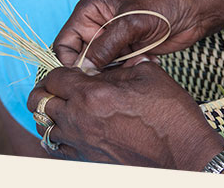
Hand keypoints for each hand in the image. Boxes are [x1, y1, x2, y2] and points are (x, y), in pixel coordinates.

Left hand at [27, 62, 223, 170]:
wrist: (184, 155)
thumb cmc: (170, 114)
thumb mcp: (148, 75)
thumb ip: (120, 67)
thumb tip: (107, 64)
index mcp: (93, 94)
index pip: (54, 77)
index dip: (57, 70)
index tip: (68, 71)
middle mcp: (79, 119)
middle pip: (38, 101)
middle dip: (44, 90)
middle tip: (58, 87)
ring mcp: (81, 142)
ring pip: (44, 126)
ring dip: (48, 113)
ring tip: (62, 107)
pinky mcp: (88, 159)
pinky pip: (57, 147)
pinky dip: (57, 135)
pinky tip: (71, 128)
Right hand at [53, 0, 205, 67]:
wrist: (195, 9)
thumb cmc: (163, 3)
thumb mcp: (131, 22)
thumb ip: (105, 46)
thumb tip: (85, 69)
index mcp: (90, 11)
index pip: (65, 42)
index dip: (69, 61)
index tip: (83, 76)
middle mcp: (97, 26)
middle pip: (81, 57)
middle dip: (95, 68)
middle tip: (112, 73)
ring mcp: (113, 40)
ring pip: (100, 65)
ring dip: (114, 70)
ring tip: (134, 61)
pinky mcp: (127, 51)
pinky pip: (117, 68)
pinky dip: (127, 70)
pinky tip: (145, 59)